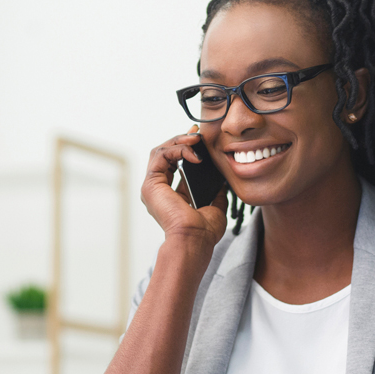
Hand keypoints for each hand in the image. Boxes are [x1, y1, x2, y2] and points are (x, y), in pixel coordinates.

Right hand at [142, 127, 227, 248]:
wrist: (195, 239)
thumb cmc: (204, 231)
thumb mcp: (215, 207)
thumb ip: (216, 193)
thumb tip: (223, 182)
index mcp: (170, 195)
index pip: (174, 164)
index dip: (186, 149)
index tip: (200, 140)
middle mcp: (158, 190)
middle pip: (165, 154)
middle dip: (181, 140)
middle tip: (197, 134)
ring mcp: (152, 187)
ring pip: (160, 152)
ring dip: (178, 141)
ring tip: (196, 139)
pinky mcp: (151, 184)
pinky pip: (160, 156)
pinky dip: (176, 149)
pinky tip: (193, 153)